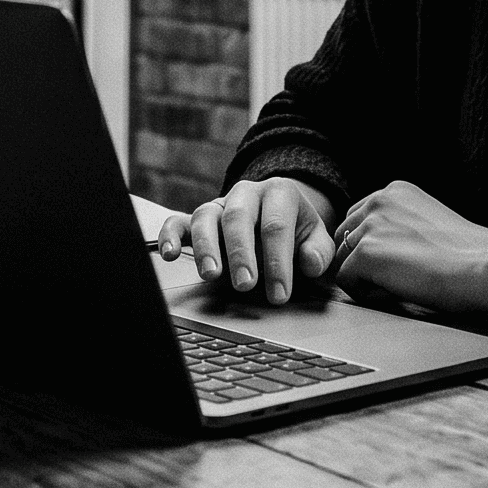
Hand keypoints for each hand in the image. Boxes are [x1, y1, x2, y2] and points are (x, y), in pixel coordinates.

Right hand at [158, 177, 339, 304]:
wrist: (279, 215)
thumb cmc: (297, 232)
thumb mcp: (317, 239)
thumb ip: (319, 252)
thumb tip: (310, 263)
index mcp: (279, 193)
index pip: (276, 225)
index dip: (278, 261)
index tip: (279, 294)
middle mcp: (246, 193)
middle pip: (238, 218)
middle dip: (241, 253)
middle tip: (245, 285)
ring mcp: (219, 205)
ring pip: (206, 217)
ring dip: (206, 247)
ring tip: (211, 275)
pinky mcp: (198, 219)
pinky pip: (179, 221)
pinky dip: (170, 235)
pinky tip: (167, 255)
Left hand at [332, 180, 487, 316]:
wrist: (484, 268)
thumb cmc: (466, 255)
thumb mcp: (427, 222)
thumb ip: (398, 224)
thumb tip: (373, 246)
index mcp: (395, 191)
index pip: (357, 220)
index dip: (372, 248)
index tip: (399, 262)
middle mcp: (379, 201)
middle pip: (345, 240)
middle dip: (364, 262)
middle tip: (401, 276)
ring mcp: (370, 226)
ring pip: (345, 261)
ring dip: (367, 278)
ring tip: (404, 282)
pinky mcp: (367, 253)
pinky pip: (347, 282)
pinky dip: (367, 294)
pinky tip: (398, 292)